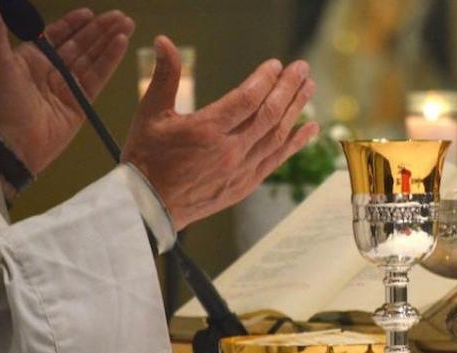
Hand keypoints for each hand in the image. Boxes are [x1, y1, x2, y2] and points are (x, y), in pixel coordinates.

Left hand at [0, 0, 133, 174]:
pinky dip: (110, 60)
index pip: (57, 35)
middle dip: (100, 29)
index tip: (90, 13)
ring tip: (128, 25)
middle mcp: (52, 71)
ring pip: (93, 58)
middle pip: (81, 45)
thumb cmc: (3, 103)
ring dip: (110, 41)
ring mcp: (68, 87)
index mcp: (33, 59)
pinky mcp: (81, 103)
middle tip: (121, 16)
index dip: (74, 23)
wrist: (14, 143)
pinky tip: (121, 44)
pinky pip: (98, 77)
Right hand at [122, 36, 318, 230]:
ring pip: (276, 135)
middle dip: (288, 89)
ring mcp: (241, 169)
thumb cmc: (146, 159)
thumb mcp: (150, 114)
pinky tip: (310, 128)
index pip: (247, 99)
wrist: (148, 207)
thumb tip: (163, 41)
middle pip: (269, 114)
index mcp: (206, 131)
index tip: (276, 65)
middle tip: (302, 69)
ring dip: (295, 110)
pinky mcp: (246, 184)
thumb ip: (164, 76)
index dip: (265, 79)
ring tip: (309, 88)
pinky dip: (296, 143)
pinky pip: (277, 160)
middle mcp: (229, 150)